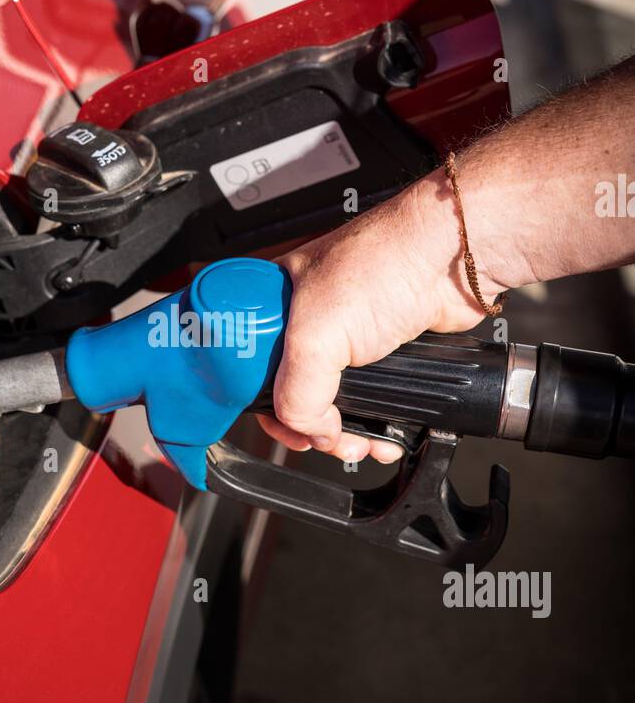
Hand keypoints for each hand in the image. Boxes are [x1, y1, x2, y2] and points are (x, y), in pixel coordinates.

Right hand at [256, 169, 504, 463]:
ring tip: (360, 443)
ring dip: (346, 433)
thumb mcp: (318, 334)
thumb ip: (298, 393)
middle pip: (292, 392)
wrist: (453, 259)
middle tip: (325, 439)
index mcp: (277, 303)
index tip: (282, 427)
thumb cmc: (387, 261)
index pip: (249, 367)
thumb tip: (311, 430)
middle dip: (311, 427)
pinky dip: (376, 424)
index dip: (262, 403)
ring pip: (333, 402)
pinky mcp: (382, 353)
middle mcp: (309, 320)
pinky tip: (384, 434)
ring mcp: (347, 338)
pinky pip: (370, 400)